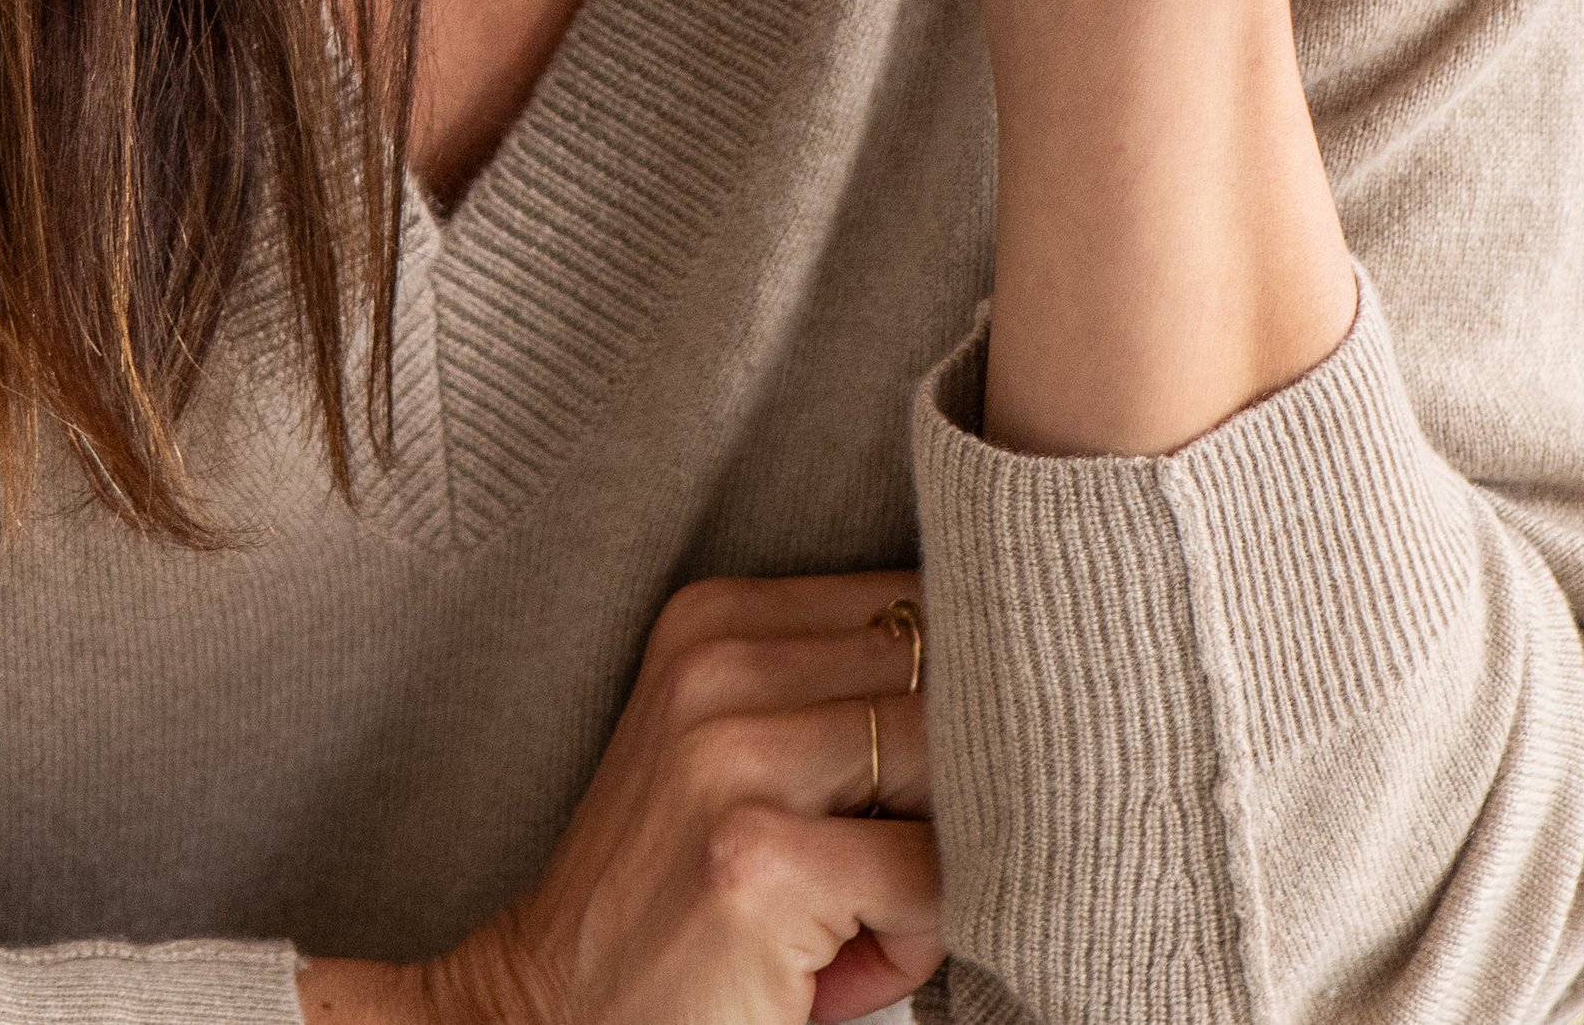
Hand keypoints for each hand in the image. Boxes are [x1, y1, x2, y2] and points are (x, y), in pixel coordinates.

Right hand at [400, 574, 939, 1024]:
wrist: (555, 1013)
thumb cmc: (681, 896)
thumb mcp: (742, 754)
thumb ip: (844, 696)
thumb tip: (1029, 690)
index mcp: (714, 617)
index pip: (917, 600)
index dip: (958, 697)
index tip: (919, 780)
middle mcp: (718, 664)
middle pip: (945, 680)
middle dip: (957, 783)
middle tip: (891, 864)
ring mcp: (734, 758)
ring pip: (952, 772)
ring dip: (938, 862)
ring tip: (862, 915)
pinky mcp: (759, 861)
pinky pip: (931, 881)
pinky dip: (917, 940)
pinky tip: (838, 967)